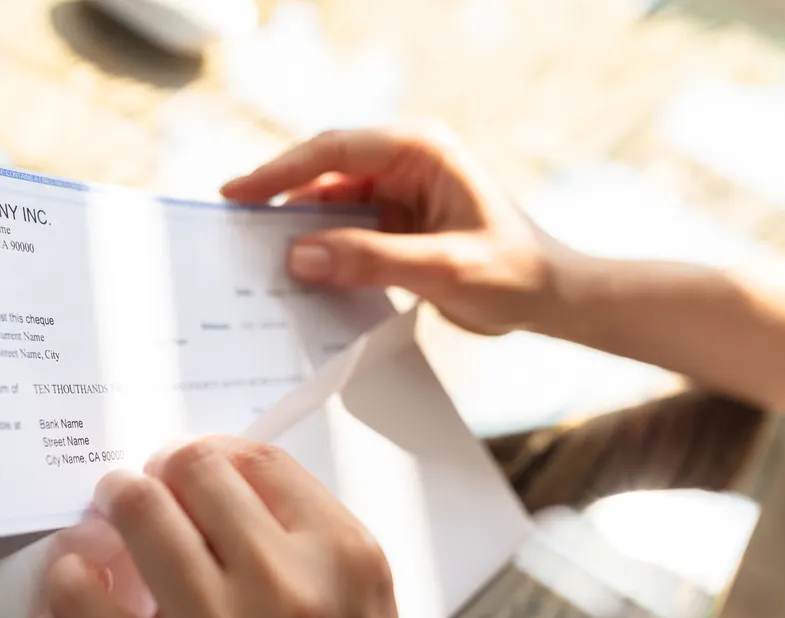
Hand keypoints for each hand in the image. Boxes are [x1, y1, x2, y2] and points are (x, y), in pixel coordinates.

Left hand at [42, 436, 405, 617]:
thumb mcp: (360, 611)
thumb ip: (305, 541)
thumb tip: (204, 484)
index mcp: (344, 559)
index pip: (258, 461)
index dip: (209, 453)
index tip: (186, 467)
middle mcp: (284, 586)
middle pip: (193, 468)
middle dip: (157, 472)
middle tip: (138, 490)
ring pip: (137, 508)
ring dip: (113, 506)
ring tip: (103, 524)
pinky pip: (81, 594)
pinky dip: (71, 579)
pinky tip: (79, 585)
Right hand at [221, 125, 580, 335]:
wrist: (551, 299)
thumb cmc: (514, 273)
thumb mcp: (442, 268)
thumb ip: (369, 260)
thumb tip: (298, 257)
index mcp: (421, 150)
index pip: (336, 150)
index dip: (281, 170)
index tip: (237, 193)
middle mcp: (404, 163)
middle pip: (324, 172)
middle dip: (280, 199)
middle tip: (233, 227)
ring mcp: (397, 193)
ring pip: (328, 204)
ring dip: (297, 230)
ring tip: (255, 257)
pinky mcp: (393, 224)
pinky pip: (342, 231)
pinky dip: (319, 250)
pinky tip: (295, 273)